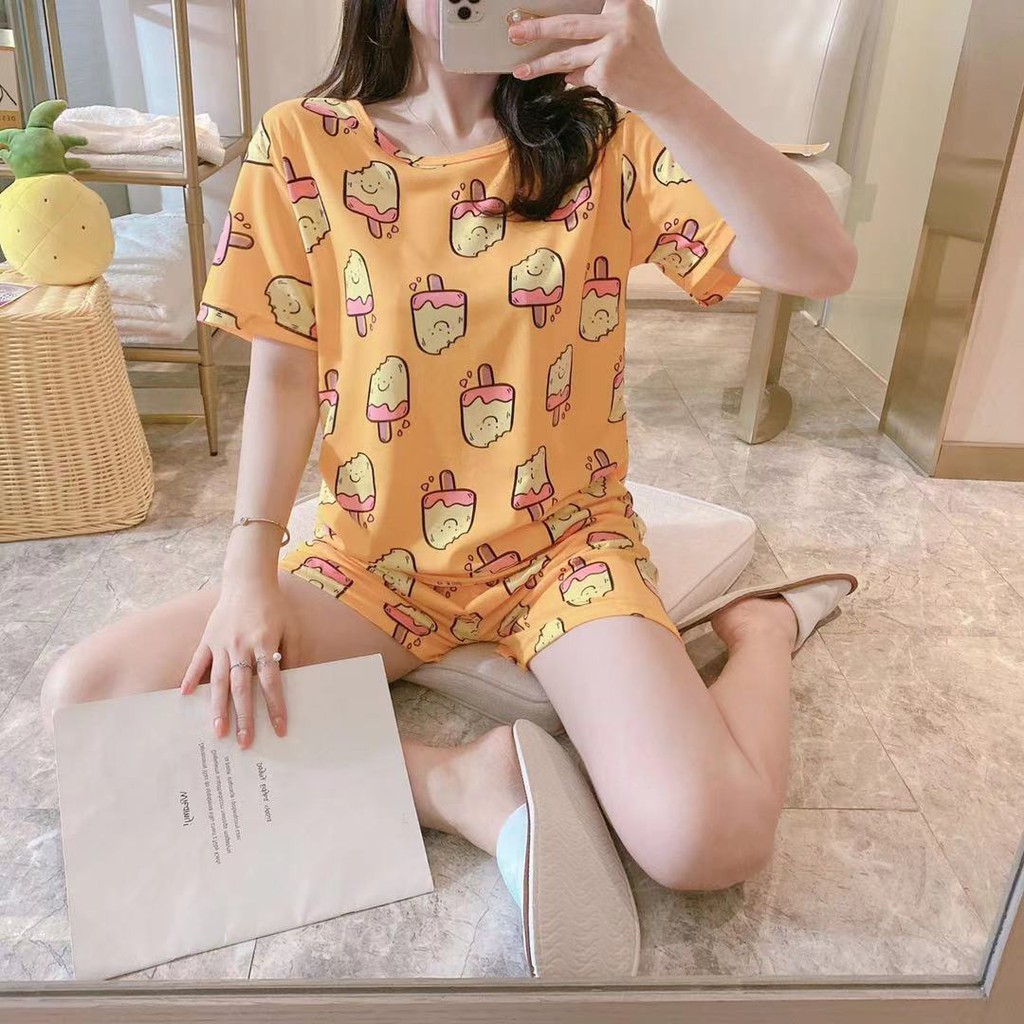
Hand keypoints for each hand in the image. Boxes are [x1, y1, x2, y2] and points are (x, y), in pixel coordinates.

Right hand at [180, 580, 288, 747]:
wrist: (248, 580)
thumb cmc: (274, 606)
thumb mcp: (291, 628)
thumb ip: (292, 654)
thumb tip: (293, 683)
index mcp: (265, 644)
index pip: (272, 682)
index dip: (276, 706)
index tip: (280, 729)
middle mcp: (241, 646)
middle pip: (242, 688)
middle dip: (244, 717)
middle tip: (244, 742)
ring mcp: (222, 643)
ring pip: (218, 681)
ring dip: (218, 708)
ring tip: (217, 731)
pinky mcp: (208, 638)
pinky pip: (197, 662)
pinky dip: (190, 678)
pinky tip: (185, 697)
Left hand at [507, 0, 679, 111]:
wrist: (661, 88)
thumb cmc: (644, 57)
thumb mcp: (631, 26)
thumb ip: (604, 22)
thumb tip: (569, 32)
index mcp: (626, 3)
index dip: (563, 3)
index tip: (539, 2)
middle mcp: (620, 20)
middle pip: (569, 24)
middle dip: (538, 28)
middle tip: (515, 31)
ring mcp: (612, 47)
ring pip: (567, 56)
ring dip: (540, 65)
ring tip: (521, 70)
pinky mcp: (606, 71)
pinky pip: (580, 76)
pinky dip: (577, 79)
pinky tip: (586, 80)